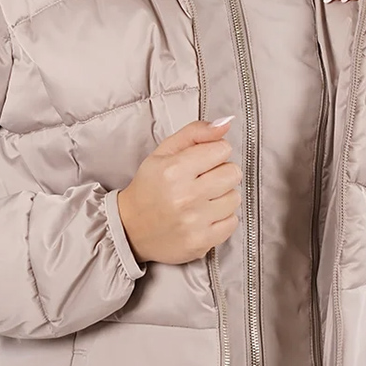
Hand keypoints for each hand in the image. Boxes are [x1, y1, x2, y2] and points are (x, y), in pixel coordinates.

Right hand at [117, 117, 241, 264]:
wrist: (130, 228)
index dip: (214, 152)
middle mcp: (185, 196)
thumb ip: (195, 132)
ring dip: (222, 196)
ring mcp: (194, 222)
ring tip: (203, 199)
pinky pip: (232, 222)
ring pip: (235, 198)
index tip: (202, 161)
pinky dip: (222, 218)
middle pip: (233, 173)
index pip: (222, 149)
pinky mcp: (201, 242)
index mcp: (174, 170)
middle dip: (221, 173)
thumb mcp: (164, 152)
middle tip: (203, 180)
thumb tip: (226, 123)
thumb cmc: (149, 186)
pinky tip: (204, 215)